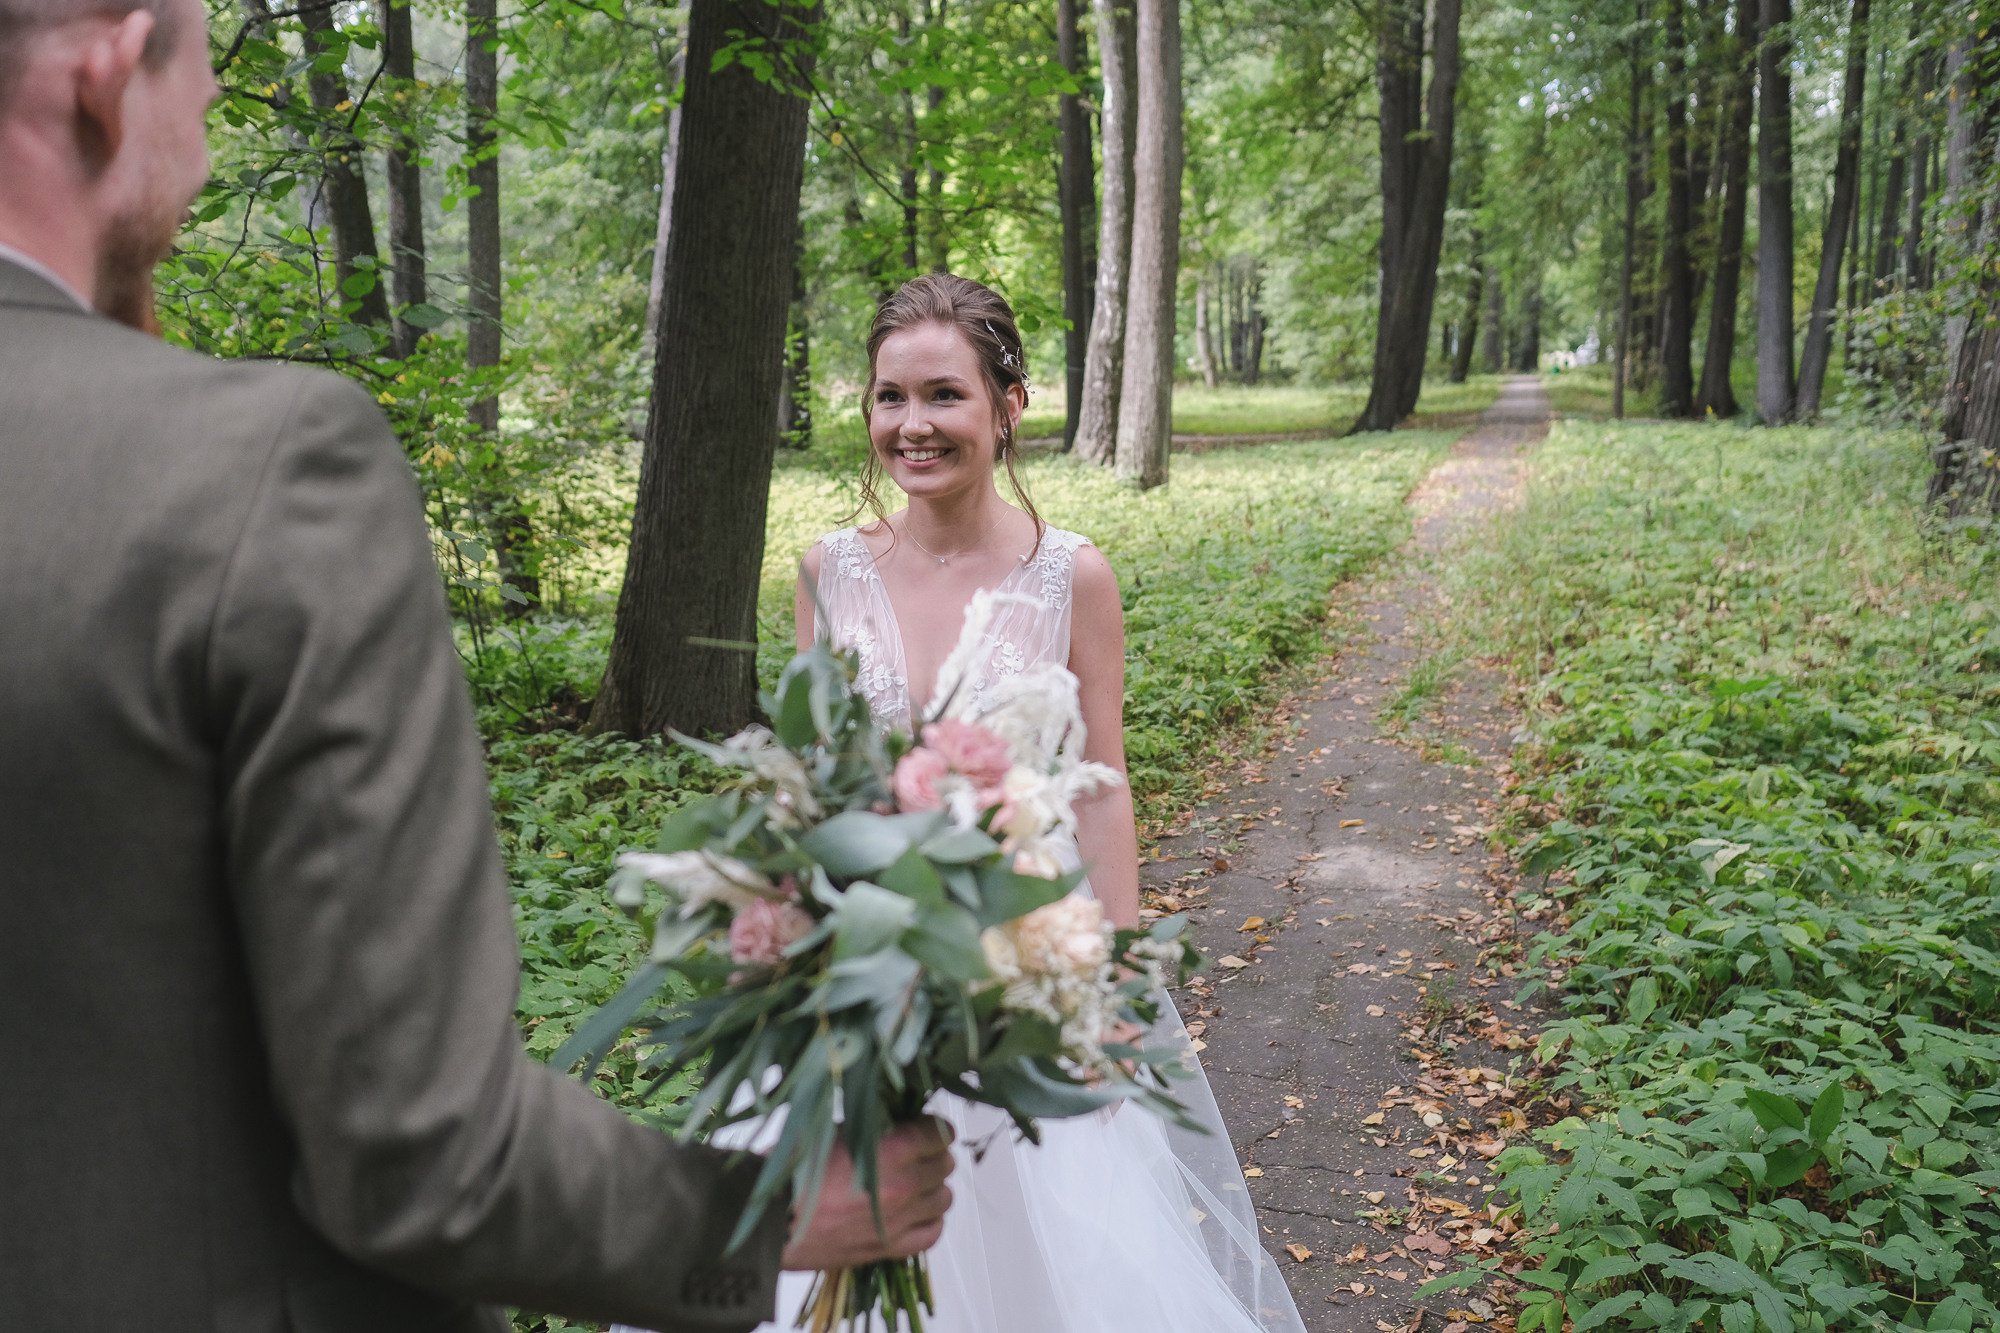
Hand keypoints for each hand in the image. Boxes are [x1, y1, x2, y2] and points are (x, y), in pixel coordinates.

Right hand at [781, 1118, 954, 1270]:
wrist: (771, 1221)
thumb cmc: (794, 1172)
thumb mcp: (834, 1130)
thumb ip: (874, 1126)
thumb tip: (898, 1121)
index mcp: (891, 1152)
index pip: (938, 1134)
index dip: (933, 1126)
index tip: (925, 1125)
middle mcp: (902, 1187)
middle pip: (944, 1165)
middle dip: (933, 1154)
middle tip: (916, 1151)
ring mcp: (898, 1220)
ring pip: (943, 1199)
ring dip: (933, 1187)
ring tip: (915, 1181)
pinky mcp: (889, 1248)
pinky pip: (932, 1233)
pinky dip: (929, 1219)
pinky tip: (915, 1211)